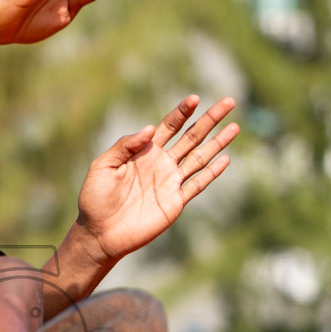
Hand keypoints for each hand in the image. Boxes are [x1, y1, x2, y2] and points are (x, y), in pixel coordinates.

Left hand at [74, 95, 238, 262]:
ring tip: (235, 127)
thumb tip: (149, 129)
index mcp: (144, 152)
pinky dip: (211, 173)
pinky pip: (197, 185)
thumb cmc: (95, 199)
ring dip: (218, 143)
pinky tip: (225, 159)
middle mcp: (161, 164)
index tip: (195, 98)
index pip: (169, 126)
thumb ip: (124, 146)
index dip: (182, 112)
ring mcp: (170, 183)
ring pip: (199, 158)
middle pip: (191, 137)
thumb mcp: (103, 166)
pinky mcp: (174, 202)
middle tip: (229, 101)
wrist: (100, 233)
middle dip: (210, 119)